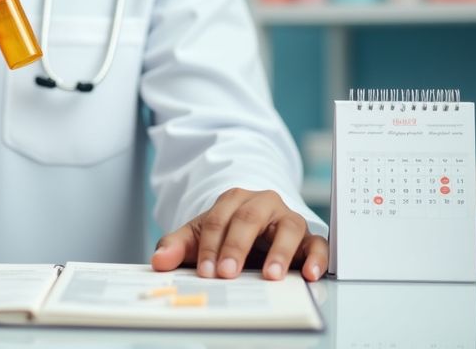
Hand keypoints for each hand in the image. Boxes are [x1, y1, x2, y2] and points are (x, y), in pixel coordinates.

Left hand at [151, 188, 327, 280]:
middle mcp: (263, 204)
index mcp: (234, 199)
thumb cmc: (225, 233)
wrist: (252, 230)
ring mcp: (288, 219)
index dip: (210, 246)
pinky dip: (317, 258)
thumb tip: (158, 260)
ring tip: (271, 276)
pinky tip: (311, 274)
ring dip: (280, 253)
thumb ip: (176, 246)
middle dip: (236, 247)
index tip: (205, 271)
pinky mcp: (308, 237)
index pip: (219, 219)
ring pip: (289, 229)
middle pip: (249, 219)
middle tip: (227, 273)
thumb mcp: (197, 237)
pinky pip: (318, 244)